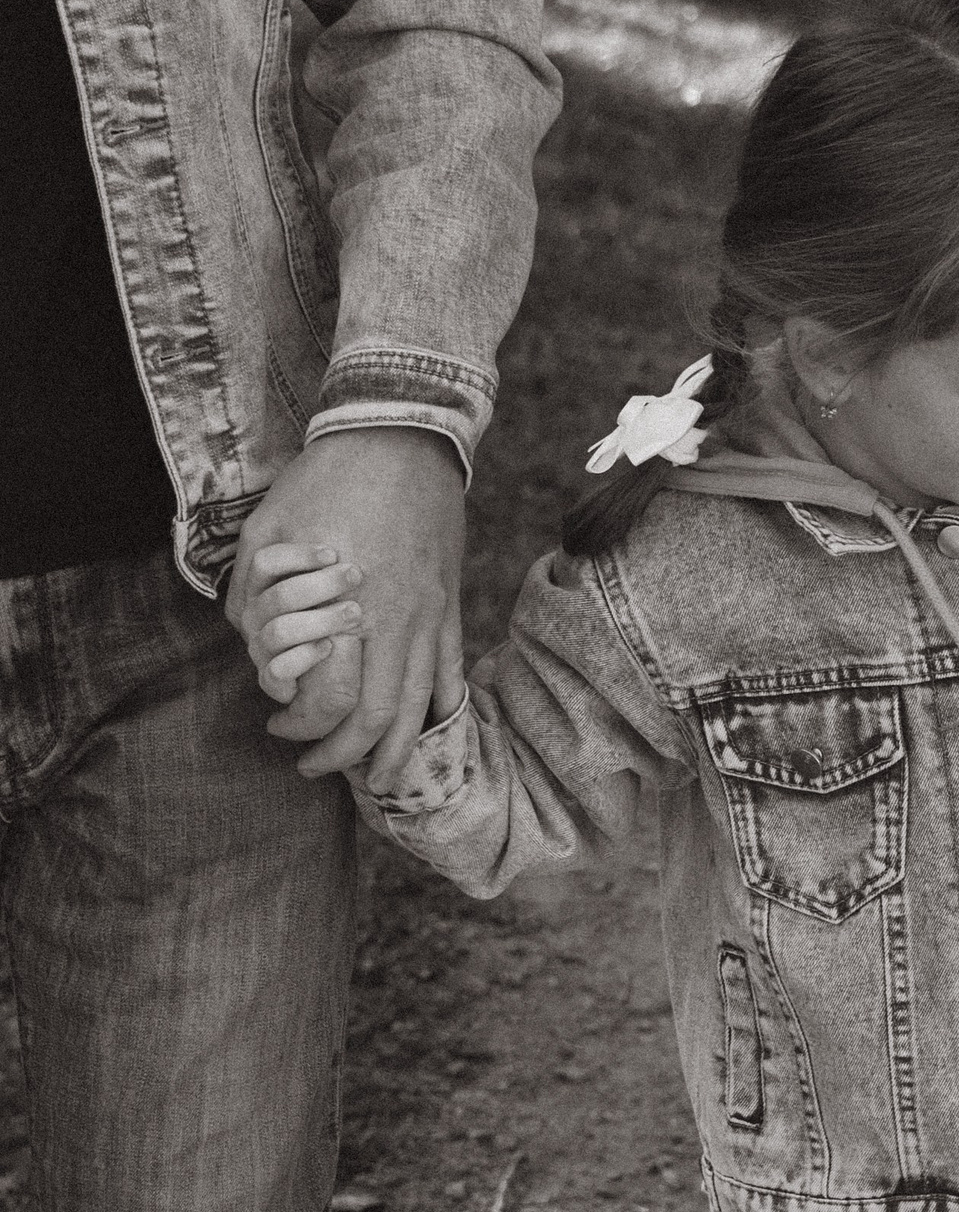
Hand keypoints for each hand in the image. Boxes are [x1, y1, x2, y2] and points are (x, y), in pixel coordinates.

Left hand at [226, 427, 465, 786]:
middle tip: (314, 767)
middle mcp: (396, 622)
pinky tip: (422, 730)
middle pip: (381, 718)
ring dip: (398, 750)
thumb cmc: (326, 480)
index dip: (305, 727)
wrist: (399, 436)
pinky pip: (451, 675)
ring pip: (422, 707)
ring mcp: (431, 616)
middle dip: (346, 756)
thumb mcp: (265, 532)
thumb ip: (253, 596)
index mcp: (347, 605)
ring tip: (379, 776)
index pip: (334, 698)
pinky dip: (438, 712)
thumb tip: (256, 645)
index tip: (277, 726)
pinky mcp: (449, 606)